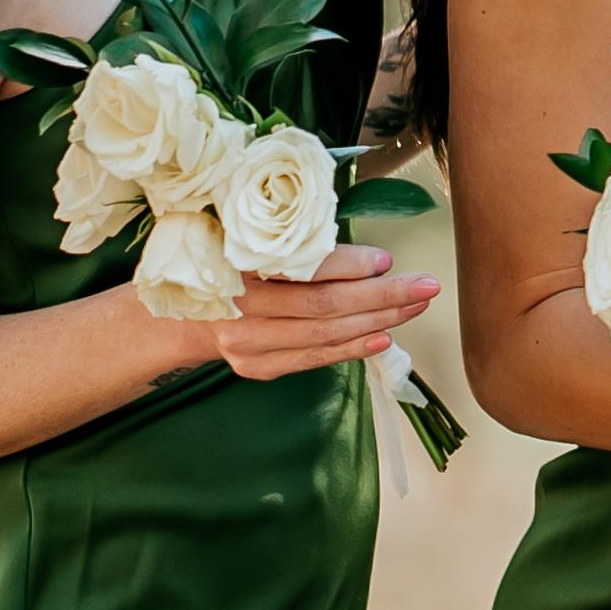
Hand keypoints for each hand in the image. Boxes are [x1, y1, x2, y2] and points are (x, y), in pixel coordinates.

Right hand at [198, 248, 435, 383]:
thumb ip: (303, 247)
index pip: (303, 268)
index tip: (386, 259)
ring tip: (415, 306)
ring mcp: (246, 342)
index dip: (349, 265)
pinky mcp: (257, 366)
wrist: (185, 314)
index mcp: (237, 261)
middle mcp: (239, 305)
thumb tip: (373, 259)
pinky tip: (385, 338)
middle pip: (323, 304)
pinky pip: (315, 358)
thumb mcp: (255, 243)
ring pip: (324, 334)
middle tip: (425, 285)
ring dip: (378, 320)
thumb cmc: (233, 267)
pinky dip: (353, 348)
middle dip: (382, 295)